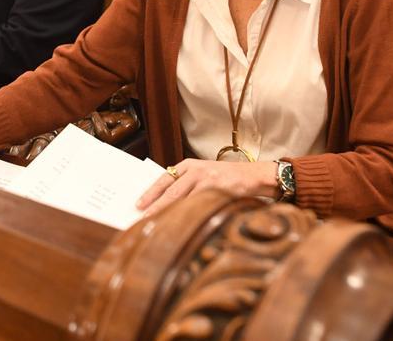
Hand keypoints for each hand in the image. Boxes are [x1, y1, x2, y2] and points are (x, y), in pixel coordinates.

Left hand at [136, 159, 279, 216]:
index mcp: (190, 165)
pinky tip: (182, 226)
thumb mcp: (203, 174)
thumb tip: (163, 204)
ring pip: (184, 201)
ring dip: (170, 214)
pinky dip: (189, 217)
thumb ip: (186, 184)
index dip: (150, 193)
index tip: (138, 205)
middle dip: (156, 206)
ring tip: (158, 226)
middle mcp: (197, 171)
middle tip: (143, 219)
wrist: (253, 176)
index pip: (165, 179)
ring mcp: (208, 181)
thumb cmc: (226, 178)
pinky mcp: (219, 192)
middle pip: (171, 191)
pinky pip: (200, 207)